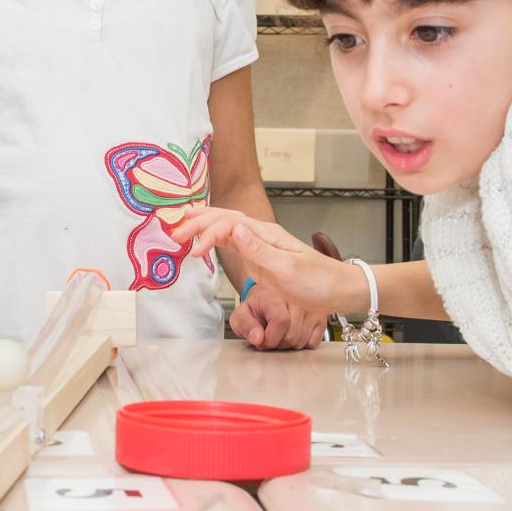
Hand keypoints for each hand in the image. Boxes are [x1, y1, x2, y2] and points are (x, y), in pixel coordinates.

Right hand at [172, 208, 362, 316]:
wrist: (338, 291)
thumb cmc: (318, 281)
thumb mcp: (288, 269)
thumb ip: (259, 250)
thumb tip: (235, 229)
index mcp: (266, 234)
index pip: (229, 225)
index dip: (208, 234)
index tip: (195, 251)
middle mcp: (261, 235)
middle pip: (223, 219)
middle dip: (197, 222)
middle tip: (173, 230)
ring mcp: (259, 246)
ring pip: (225, 228)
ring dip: (202, 227)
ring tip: (180, 228)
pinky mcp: (259, 259)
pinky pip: (231, 243)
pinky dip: (213, 240)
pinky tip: (203, 241)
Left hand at [231, 287, 325, 349]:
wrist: (270, 298)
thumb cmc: (257, 308)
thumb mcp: (241, 315)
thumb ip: (245, 326)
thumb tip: (258, 338)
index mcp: (275, 296)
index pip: (281, 321)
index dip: (270, 338)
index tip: (262, 340)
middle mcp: (296, 300)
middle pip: (292, 335)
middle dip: (278, 344)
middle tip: (271, 337)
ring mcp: (311, 309)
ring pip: (302, 340)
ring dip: (289, 345)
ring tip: (281, 335)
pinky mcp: (320, 318)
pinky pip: (313, 342)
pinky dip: (302, 344)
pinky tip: (294, 334)